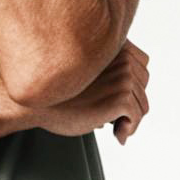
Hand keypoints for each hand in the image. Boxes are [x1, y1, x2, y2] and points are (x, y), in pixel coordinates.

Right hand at [34, 39, 150, 144]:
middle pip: (144, 83)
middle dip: (133, 103)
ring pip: (142, 103)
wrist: (35, 103)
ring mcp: (121, 75)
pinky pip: (136, 116)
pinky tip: (117, 134)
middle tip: (117, 119)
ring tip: (115, 128)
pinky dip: (129, 129)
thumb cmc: (55, 90)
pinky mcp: (120, 96)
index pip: (142, 61)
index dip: (133, 83)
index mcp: (108, 44)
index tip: (119, 100)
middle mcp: (119, 55)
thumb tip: (131, 89)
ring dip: (130, 120)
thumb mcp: (82, 68)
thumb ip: (103, 67)